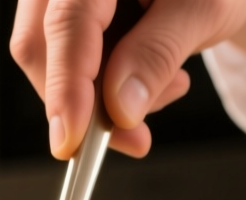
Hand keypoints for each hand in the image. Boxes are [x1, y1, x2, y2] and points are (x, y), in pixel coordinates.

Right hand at [11, 0, 245, 158]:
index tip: (75, 139)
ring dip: (101, 100)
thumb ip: (158, 54)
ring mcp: (57, 0)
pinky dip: (102, 92)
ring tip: (168, 85)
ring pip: (48, 64)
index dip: (67, 84)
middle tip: (136, 136)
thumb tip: (119, 108)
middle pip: (41, 46)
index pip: (68, 21)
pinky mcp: (63, 21)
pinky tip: (151, 80)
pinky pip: (63, 68)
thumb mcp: (203, 12)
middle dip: (86, 102)